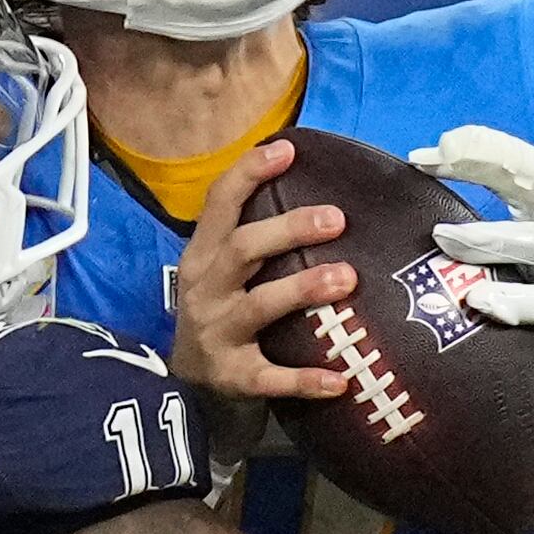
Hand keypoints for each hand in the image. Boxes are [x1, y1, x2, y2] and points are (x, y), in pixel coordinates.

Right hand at [169, 138, 354, 406]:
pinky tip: (338, 381)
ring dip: (302, 288)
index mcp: (203, 255)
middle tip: (337, 219)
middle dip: (288, 230)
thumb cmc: (221, 310)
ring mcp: (217, 334)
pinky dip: (303, 379)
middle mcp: (206, 289)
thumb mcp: (220, 269)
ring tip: (346, 278)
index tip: (286, 149)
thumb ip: (252, 235)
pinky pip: (269, 378)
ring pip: (258, 306)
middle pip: (242, 249)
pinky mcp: (233, 377)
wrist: (187, 384)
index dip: (248, 173)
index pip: (218, 203)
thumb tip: (314, 189)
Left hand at [412, 124, 533, 458]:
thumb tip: (396, 216)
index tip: (423, 154)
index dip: (478, 149)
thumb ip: (462, 240)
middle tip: (441, 155)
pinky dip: (515, 302)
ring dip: (489, 236)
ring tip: (442, 238)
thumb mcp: (490, 271)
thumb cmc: (513, 326)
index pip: (517, 167)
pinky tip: (480, 301)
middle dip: (490, 162)